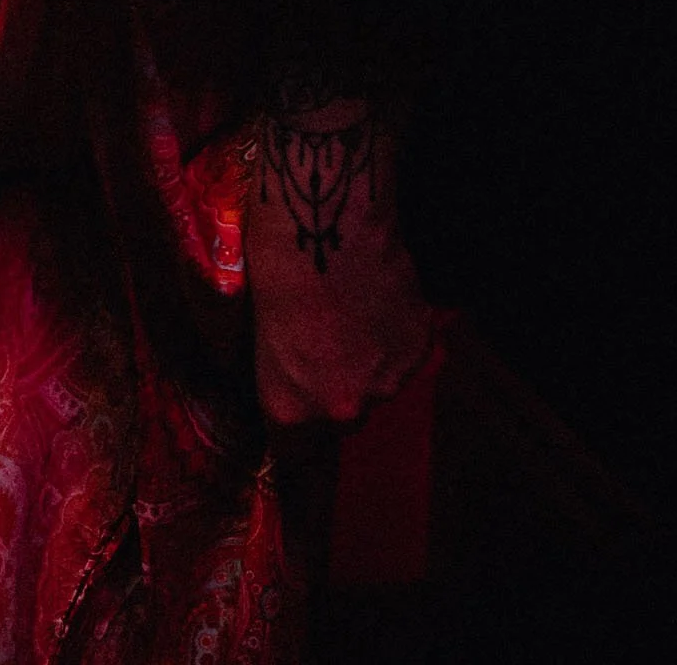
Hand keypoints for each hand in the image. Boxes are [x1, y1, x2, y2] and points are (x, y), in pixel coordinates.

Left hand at [243, 105, 437, 429]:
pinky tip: (379, 294)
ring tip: (355, 308)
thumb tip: (295, 375)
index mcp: (289, 405)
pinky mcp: (419, 347)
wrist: (326, 213)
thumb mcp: (258, 324)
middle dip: (335, 387)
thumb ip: (283, 368)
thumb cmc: (271, 257)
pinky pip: (406, 352)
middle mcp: (341, 407)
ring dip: (369, 359)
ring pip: (379, 384)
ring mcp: (387, 381)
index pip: (295, 458)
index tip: (302, 463)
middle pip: (342, 416)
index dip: (298, 456)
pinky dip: (396, 331)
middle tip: (327, 341)